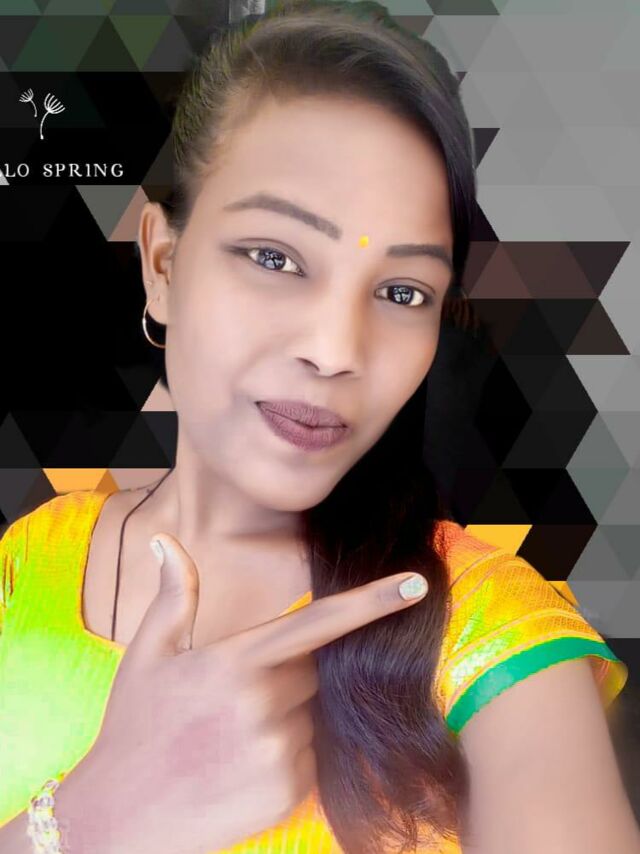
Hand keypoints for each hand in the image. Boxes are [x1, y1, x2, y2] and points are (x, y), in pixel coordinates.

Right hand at [57, 533, 428, 853]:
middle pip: (314, 672)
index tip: (415, 584)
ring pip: (312, 716)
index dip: (371, 602)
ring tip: (231, 738)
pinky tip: (239, 766)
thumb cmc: (134, 727)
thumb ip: (174, 596)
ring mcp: (278, 750)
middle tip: (237, 696)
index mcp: (236, 661)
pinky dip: (287, 756)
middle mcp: (264, 703)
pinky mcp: (287, 792)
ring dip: (286, 718)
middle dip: (289, 676)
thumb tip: (167, 542)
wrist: (118, 818)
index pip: (318, 623)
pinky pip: (310, 757)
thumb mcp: (147, 656)